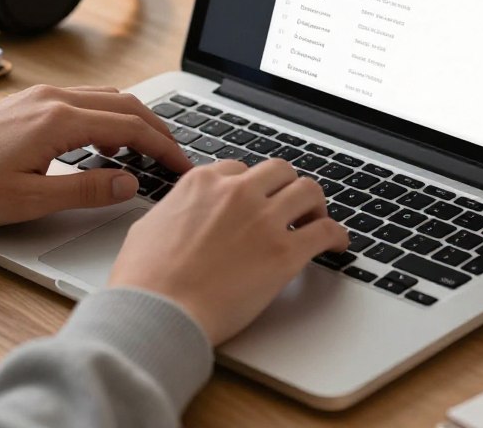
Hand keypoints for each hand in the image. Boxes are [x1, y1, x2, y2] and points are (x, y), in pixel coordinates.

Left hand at [0, 85, 190, 224]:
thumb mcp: (32, 200)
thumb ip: (88, 189)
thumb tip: (130, 183)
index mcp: (60, 120)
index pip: (132, 127)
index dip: (165, 147)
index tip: (183, 166)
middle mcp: (55, 99)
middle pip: (126, 105)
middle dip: (158, 130)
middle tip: (175, 157)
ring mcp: (42, 96)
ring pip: (107, 98)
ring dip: (134, 121)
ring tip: (147, 153)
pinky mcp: (31, 101)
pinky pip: (85, 100)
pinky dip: (109, 117)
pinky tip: (106, 143)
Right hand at [108, 158, 347, 344]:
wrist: (157, 312)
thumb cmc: (145, 280)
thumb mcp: (148, 226)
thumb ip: (174, 211)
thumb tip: (180, 215)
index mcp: (203, 183)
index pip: (239, 169)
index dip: (250, 187)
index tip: (256, 201)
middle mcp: (237, 192)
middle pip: (279, 171)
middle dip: (286, 187)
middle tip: (290, 206)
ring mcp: (263, 220)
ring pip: (308, 190)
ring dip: (314, 204)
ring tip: (315, 220)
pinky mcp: (284, 253)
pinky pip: (325, 231)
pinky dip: (337, 235)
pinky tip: (337, 244)